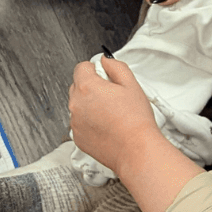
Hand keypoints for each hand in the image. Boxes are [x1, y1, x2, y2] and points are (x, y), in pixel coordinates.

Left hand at [68, 58, 160, 180]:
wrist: (136, 150)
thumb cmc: (135, 121)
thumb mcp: (131, 84)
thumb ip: (115, 66)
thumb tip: (106, 61)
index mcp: (87, 87)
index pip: (81, 68)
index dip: (95, 69)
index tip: (104, 76)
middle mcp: (76, 104)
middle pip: (78, 86)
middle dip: (92, 87)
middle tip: (111, 96)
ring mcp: (75, 122)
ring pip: (79, 106)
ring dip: (90, 105)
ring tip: (111, 113)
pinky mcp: (78, 138)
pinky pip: (80, 123)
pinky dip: (89, 123)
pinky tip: (107, 126)